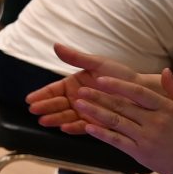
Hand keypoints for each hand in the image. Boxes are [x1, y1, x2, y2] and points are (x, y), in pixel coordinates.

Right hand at [24, 43, 157, 135]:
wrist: (142, 91)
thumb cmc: (120, 76)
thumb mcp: (97, 64)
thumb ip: (76, 57)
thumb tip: (56, 45)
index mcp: (75, 85)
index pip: (54, 90)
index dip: (41, 94)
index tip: (30, 99)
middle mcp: (77, 99)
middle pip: (57, 104)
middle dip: (44, 107)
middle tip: (34, 110)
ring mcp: (86, 112)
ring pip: (66, 116)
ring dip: (54, 119)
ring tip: (43, 121)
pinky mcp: (96, 124)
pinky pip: (82, 126)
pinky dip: (73, 128)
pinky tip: (64, 128)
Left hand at [73, 67, 172, 173]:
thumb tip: (165, 70)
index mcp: (166, 108)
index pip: (138, 93)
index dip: (118, 85)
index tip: (101, 79)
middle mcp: (155, 122)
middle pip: (122, 106)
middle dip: (99, 97)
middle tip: (82, 90)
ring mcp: (146, 137)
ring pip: (116, 122)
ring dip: (95, 112)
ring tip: (79, 104)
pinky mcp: (139, 152)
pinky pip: (117, 141)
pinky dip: (101, 134)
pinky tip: (87, 127)